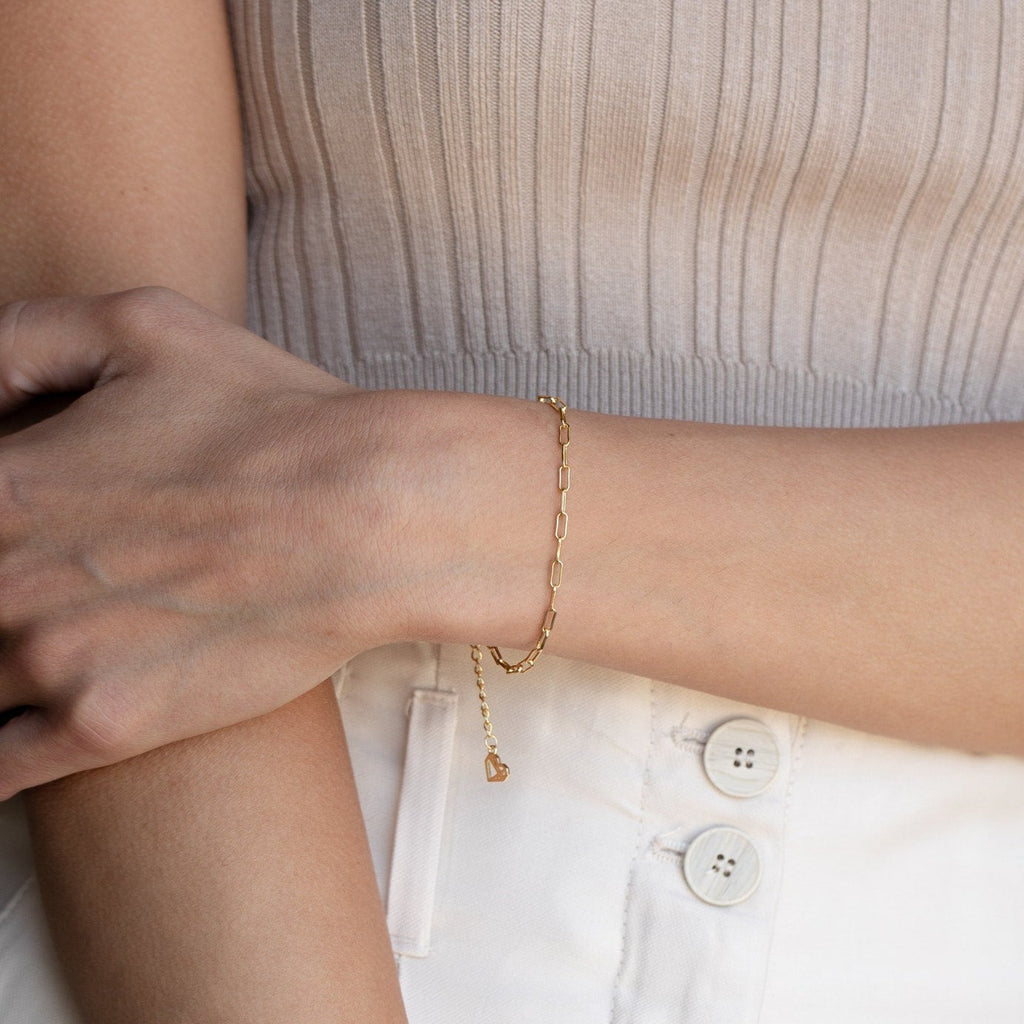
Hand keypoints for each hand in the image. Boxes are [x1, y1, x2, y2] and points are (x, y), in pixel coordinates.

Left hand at [0, 288, 397, 796]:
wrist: (371, 517)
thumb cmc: (271, 419)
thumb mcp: (141, 324)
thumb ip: (17, 338)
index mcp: (1, 484)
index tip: (19, 530)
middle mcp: (2, 579)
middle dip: (1, 588)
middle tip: (52, 580)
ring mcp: (51, 663)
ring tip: (54, 642)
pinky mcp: (106, 726)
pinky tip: (14, 733)